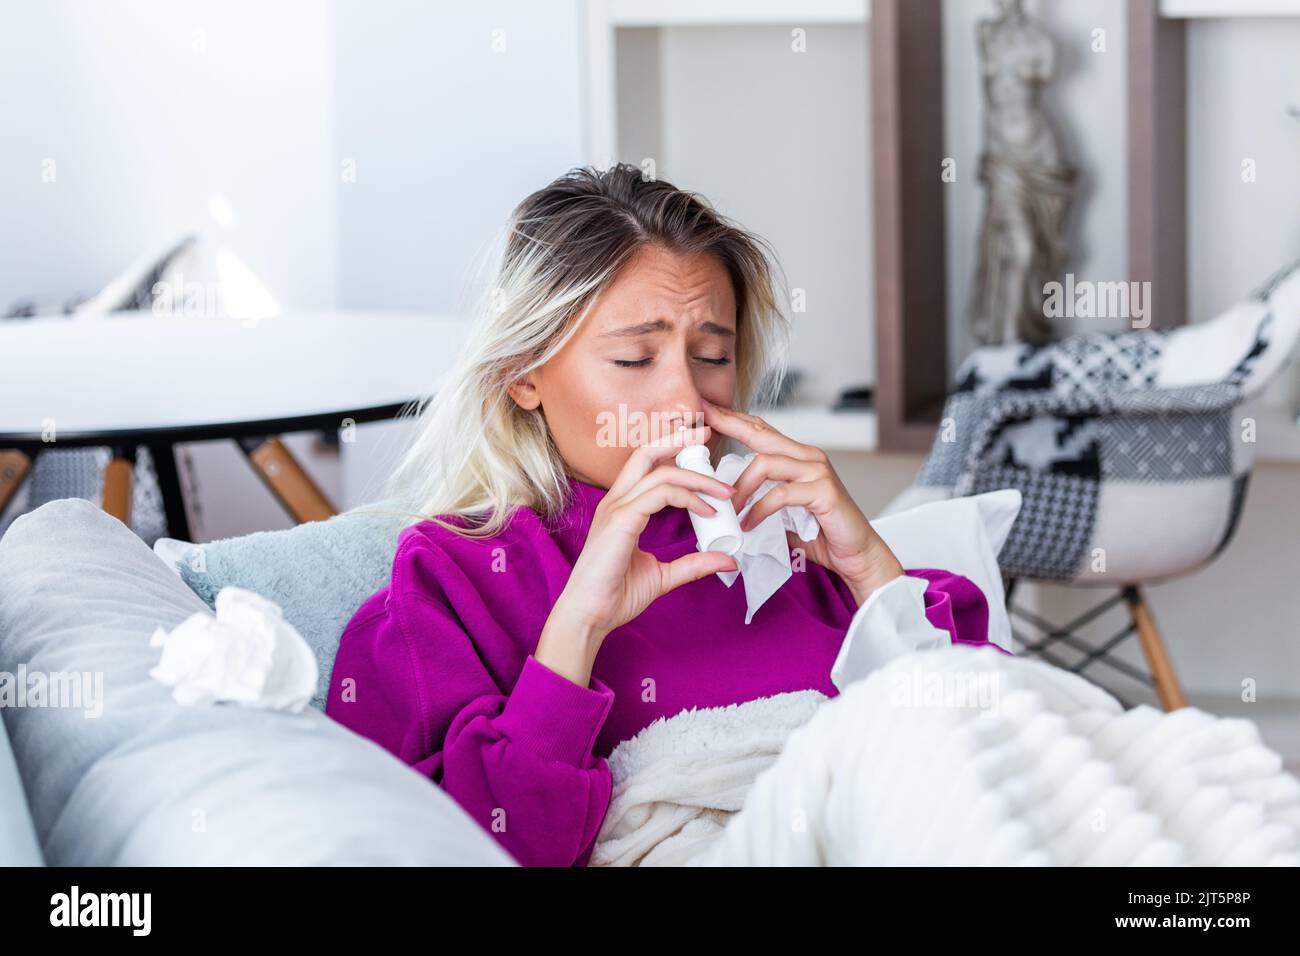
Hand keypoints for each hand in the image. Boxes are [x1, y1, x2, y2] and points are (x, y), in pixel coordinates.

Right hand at [535, 424, 739, 685]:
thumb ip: (692, 564)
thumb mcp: (662, 576)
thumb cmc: (614, 596)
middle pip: (646, 453)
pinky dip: (688, 497)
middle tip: (708, 434)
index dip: (675, 455)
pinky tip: (707, 512)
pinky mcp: (621, 520)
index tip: (704, 457)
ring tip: (724, 492)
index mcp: (622, 508)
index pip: (648, 467)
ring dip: (697, 477)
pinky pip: (659, 494)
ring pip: (660, 473)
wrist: (590, 617)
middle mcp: (616, 502)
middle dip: (678, 439)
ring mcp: (616, 508)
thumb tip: (727, 559)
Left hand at [700, 399, 903, 606]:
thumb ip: (764, 499)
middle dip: (730, 425)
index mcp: (799, 457)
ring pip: (765, 464)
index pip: (762, 430)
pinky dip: (759, 510)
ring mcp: (818, 471)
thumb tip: (731, 502)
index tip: (708, 410)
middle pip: (761, 434)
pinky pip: (780, 494)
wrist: (857, 554)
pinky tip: (749, 524)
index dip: (734, 419)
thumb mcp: (786, 512)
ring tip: (729, 509)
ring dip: (741, 488)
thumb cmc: (823, 533)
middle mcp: (809, 457)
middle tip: (703, 419)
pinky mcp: (823, 491)